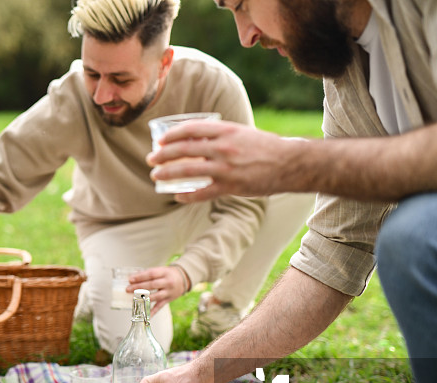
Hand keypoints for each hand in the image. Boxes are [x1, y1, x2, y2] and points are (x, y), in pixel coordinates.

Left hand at [126, 266, 186, 312]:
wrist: (184, 279)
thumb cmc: (168, 274)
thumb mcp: (160, 270)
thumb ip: (147, 273)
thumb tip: (132, 277)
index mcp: (164, 272)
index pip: (151, 274)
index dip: (140, 277)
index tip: (130, 279)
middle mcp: (167, 282)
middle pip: (152, 285)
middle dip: (139, 287)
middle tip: (128, 289)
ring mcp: (168, 292)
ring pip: (155, 296)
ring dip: (144, 298)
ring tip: (134, 299)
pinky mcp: (169, 300)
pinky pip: (160, 306)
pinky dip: (153, 311)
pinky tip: (146, 315)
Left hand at [145, 120, 308, 201]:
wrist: (289, 163)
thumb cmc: (264, 147)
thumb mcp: (241, 133)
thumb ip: (218, 136)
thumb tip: (194, 141)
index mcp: (226, 130)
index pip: (190, 129)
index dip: (171, 135)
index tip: (160, 140)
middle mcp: (223, 147)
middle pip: (184, 149)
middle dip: (163, 155)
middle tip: (151, 159)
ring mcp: (226, 168)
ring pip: (188, 170)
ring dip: (168, 173)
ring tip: (156, 176)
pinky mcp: (230, 187)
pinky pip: (202, 193)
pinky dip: (186, 195)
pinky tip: (177, 196)